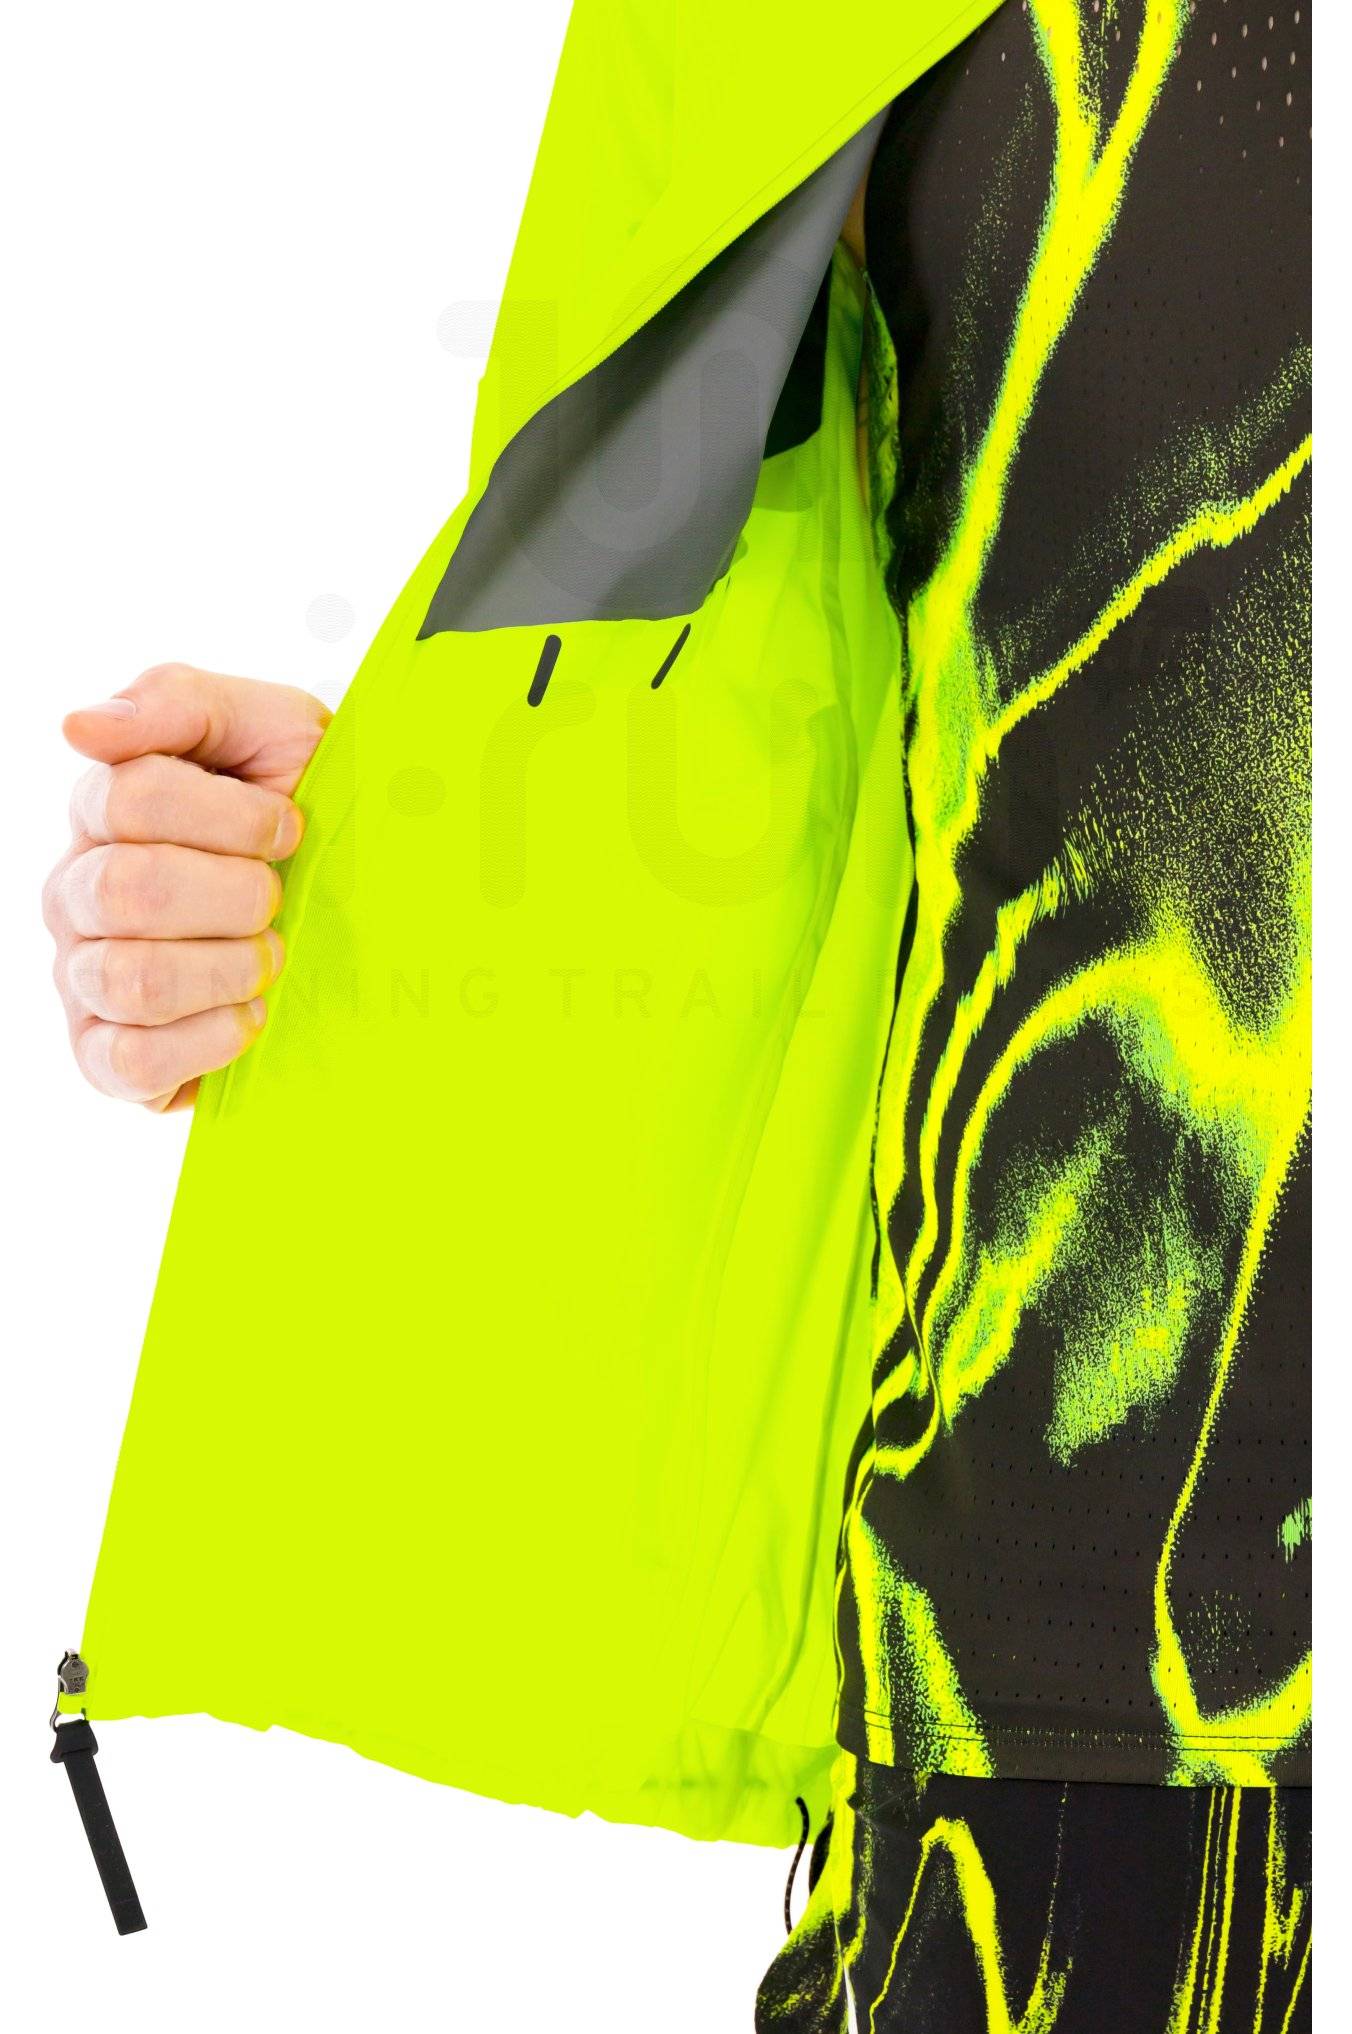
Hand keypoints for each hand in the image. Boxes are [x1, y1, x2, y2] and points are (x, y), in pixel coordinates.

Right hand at [44, 662, 331, 1110]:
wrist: (352, 905)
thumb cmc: (297, 811)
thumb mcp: (268, 729)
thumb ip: (179, 704)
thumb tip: (81, 727)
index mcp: (103, 808)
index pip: (132, 798)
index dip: (235, 818)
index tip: (289, 825)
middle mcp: (75, 892)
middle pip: (127, 892)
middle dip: (235, 896)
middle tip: (276, 897)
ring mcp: (83, 976)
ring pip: (132, 979)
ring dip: (229, 968)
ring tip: (268, 957)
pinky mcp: (105, 1055)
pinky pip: (133, 1060)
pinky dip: (210, 1039)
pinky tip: (248, 1015)